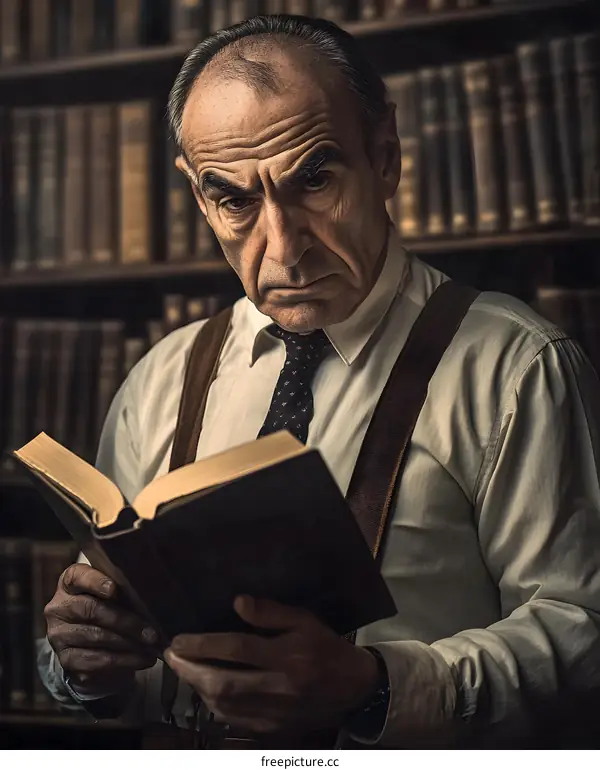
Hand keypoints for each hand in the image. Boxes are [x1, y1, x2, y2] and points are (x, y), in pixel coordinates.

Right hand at [45, 563, 158, 696]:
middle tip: (151, 631)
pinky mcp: (66, 659)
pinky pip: (97, 660)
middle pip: (92, 610)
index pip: (77, 576)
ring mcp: (59, 635)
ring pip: (97, 637)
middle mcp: (58, 608)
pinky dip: (125, 660)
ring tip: (152, 645)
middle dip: (126, 621)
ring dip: (129, 643)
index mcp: (69, 584)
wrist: (91, 646)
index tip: (115, 589)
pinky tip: (143, 659)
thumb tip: (152, 599)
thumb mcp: (113, 596)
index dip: (96, 582)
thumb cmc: (108, 610)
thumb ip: (123, 591)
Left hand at [165, 596, 379, 734]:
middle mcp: (279, 686)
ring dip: (197, 687)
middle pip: (224, 682)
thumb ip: (271, 612)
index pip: (237, 649)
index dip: (203, 644)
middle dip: (190, 669)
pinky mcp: (272, 729)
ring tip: (183, 669)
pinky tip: (205, 689)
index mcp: (288, 656)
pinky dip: (213, 705)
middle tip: (171, 656)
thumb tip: (237, 602)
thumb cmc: (326, 648)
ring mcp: (274, 712)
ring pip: (224, 705)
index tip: (178, 639)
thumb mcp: (305, 620)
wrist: (353, 690)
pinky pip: (234, 720)